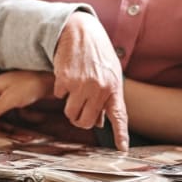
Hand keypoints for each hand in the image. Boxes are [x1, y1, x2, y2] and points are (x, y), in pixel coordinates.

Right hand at [53, 12, 128, 150]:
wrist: (80, 31)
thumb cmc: (97, 54)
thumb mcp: (109, 74)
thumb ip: (106, 98)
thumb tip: (100, 124)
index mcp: (114, 87)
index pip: (119, 116)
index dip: (120, 134)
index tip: (122, 149)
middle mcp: (100, 88)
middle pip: (85, 122)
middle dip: (80, 119)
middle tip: (79, 110)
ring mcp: (82, 84)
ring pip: (70, 113)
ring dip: (69, 107)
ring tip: (74, 90)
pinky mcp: (65, 79)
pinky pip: (59, 96)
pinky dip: (60, 89)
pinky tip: (67, 74)